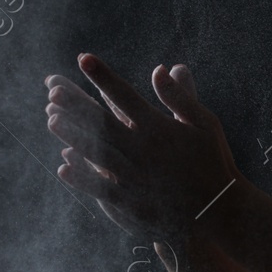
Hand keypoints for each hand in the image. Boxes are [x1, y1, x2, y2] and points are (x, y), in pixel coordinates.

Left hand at [45, 54, 241, 243]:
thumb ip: (181, 96)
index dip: (103, 76)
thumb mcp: (205, 123)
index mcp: (159, 128)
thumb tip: (160, 68)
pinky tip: (63, 165)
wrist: (219, 212)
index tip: (84, 59)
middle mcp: (142, 150)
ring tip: (52, 120)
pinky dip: (80, 176)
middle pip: (101, 122)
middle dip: (75, 105)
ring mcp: (133, 177)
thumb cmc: (213, 162)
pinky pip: (98, 186)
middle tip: (52, 91)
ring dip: (72, 135)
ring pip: (94, 152)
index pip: (125, 95)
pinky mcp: (129, 202)